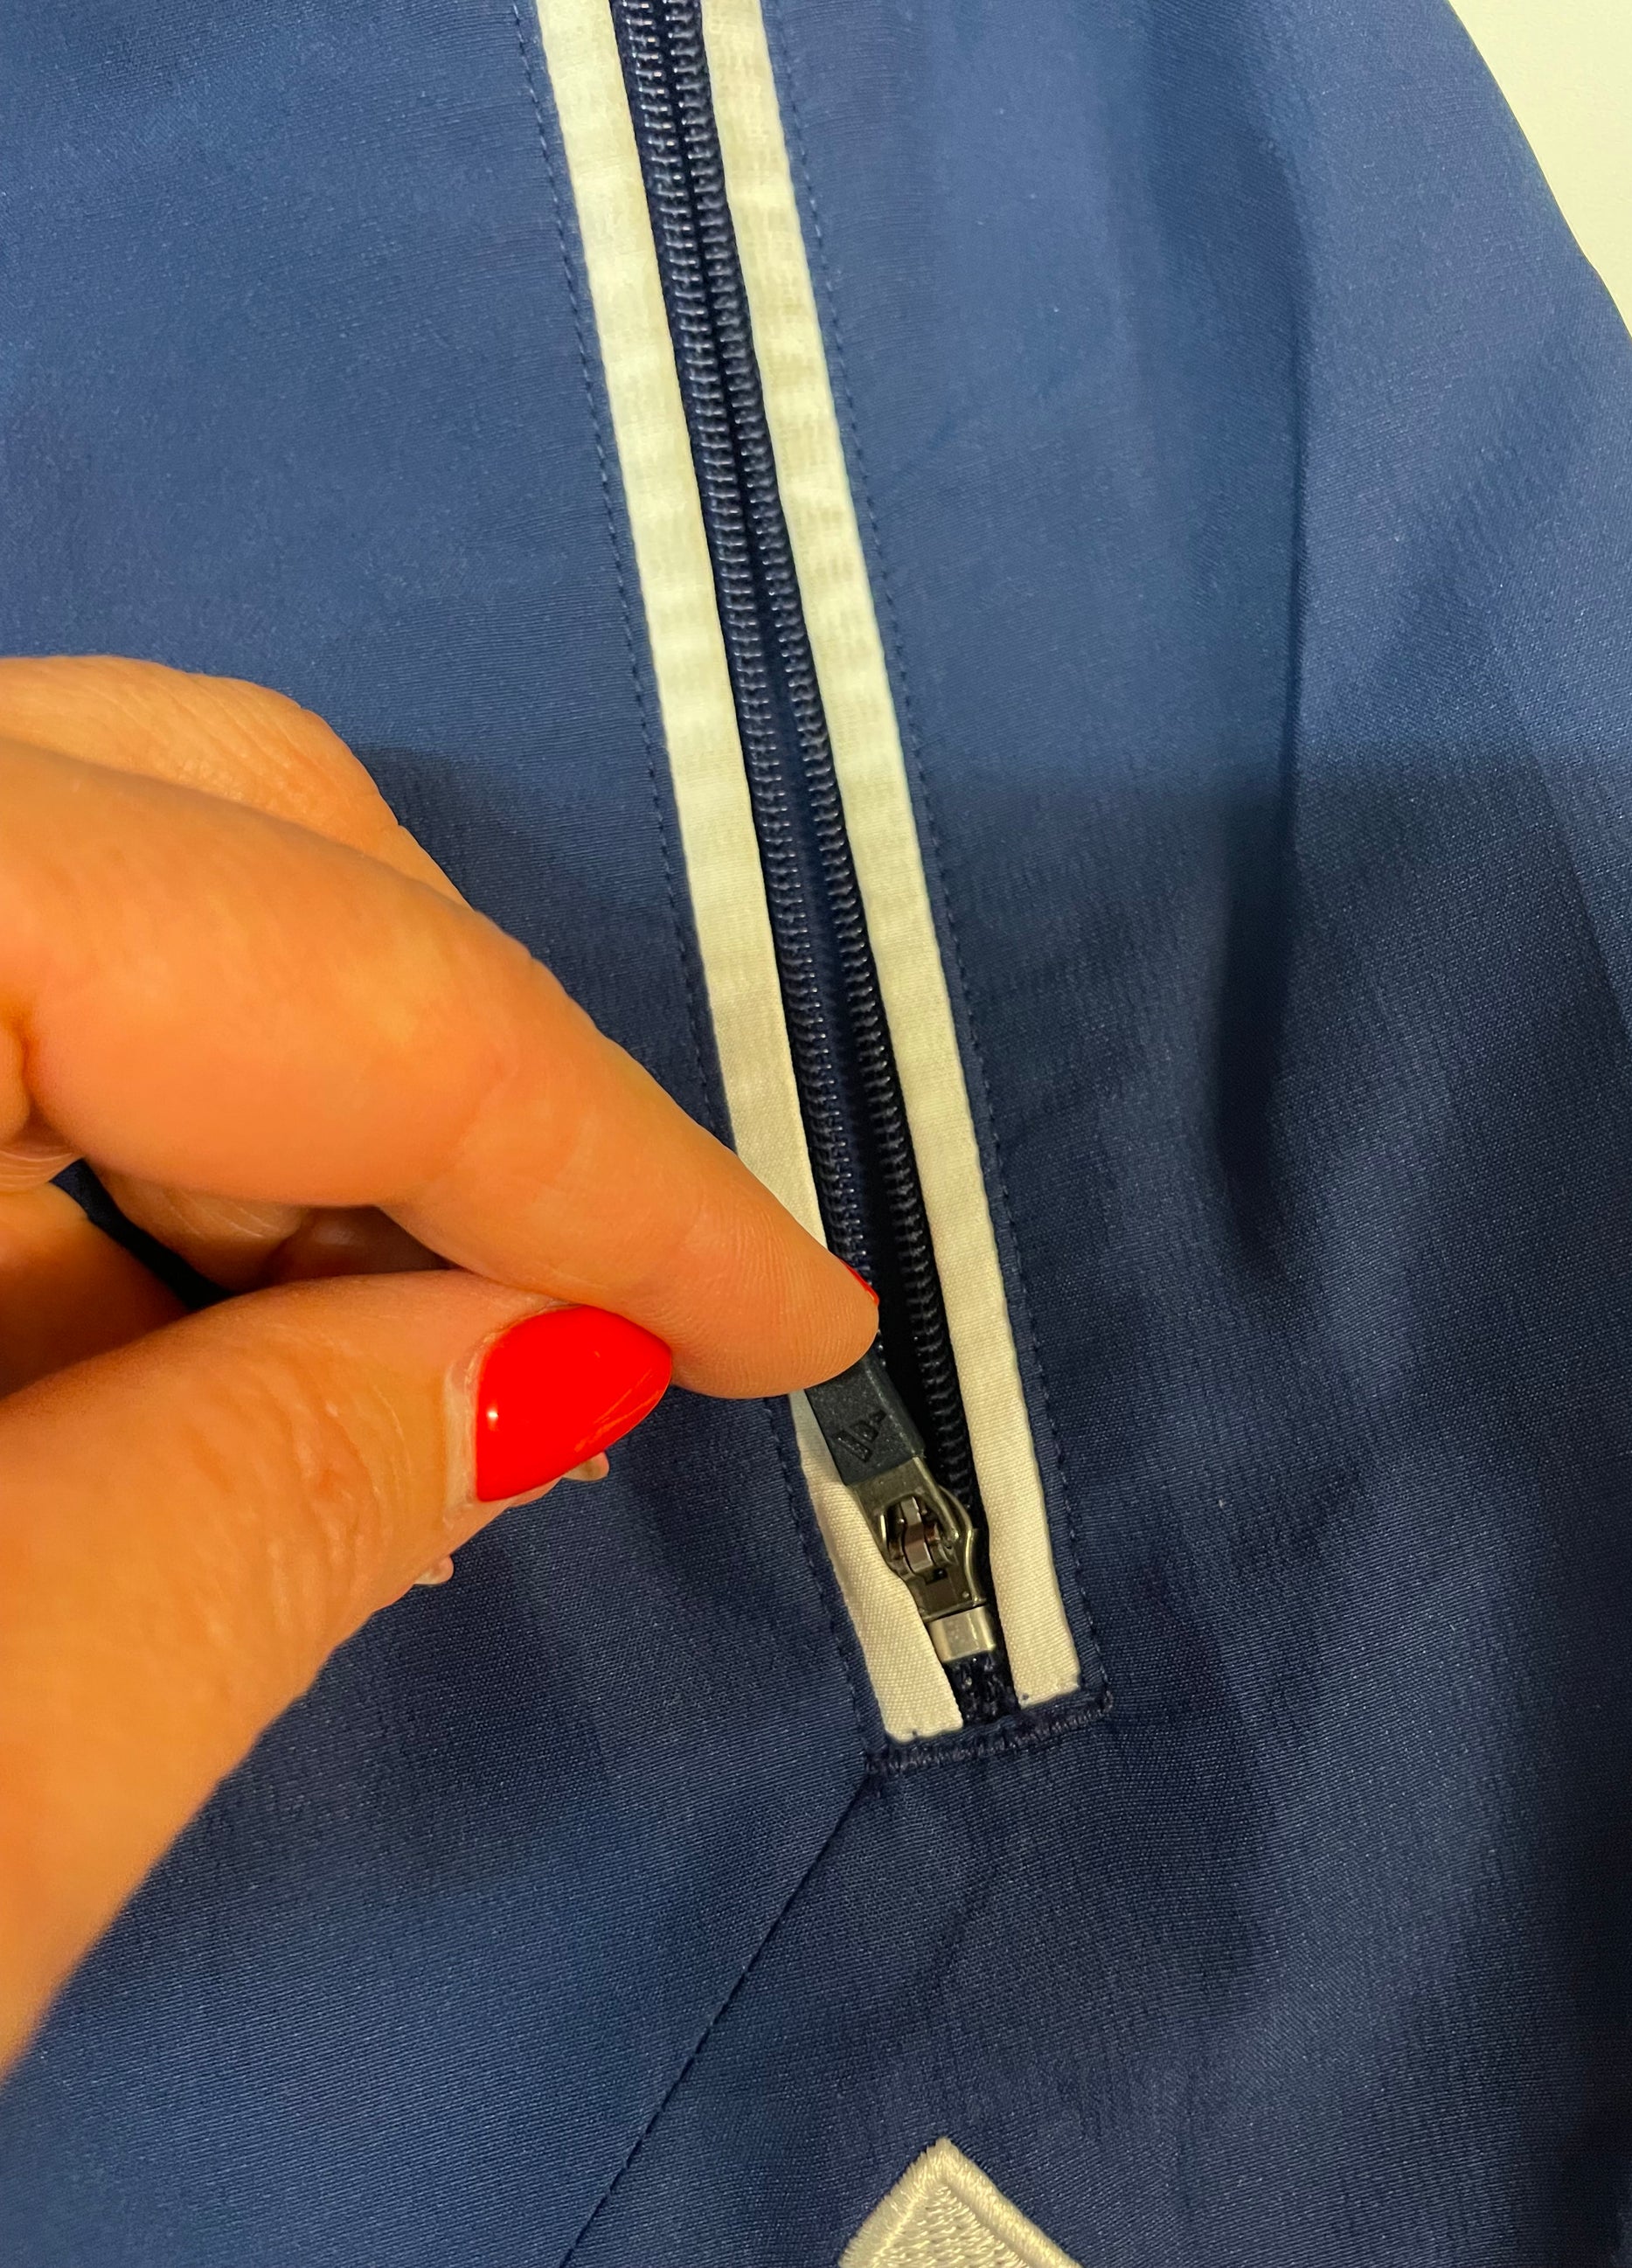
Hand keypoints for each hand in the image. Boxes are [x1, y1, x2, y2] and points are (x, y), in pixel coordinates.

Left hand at [0, 657, 873, 2073]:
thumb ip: (265, 1514)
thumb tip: (543, 1350)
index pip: (306, 971)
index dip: (598, 1157)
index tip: (799, 1311)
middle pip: (190, 811)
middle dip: (435, 1071)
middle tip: (581, 1316)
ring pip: (77, 879)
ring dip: (274, 1124)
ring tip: (364, 1364)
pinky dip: (111, 1141)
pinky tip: (164, 1336)